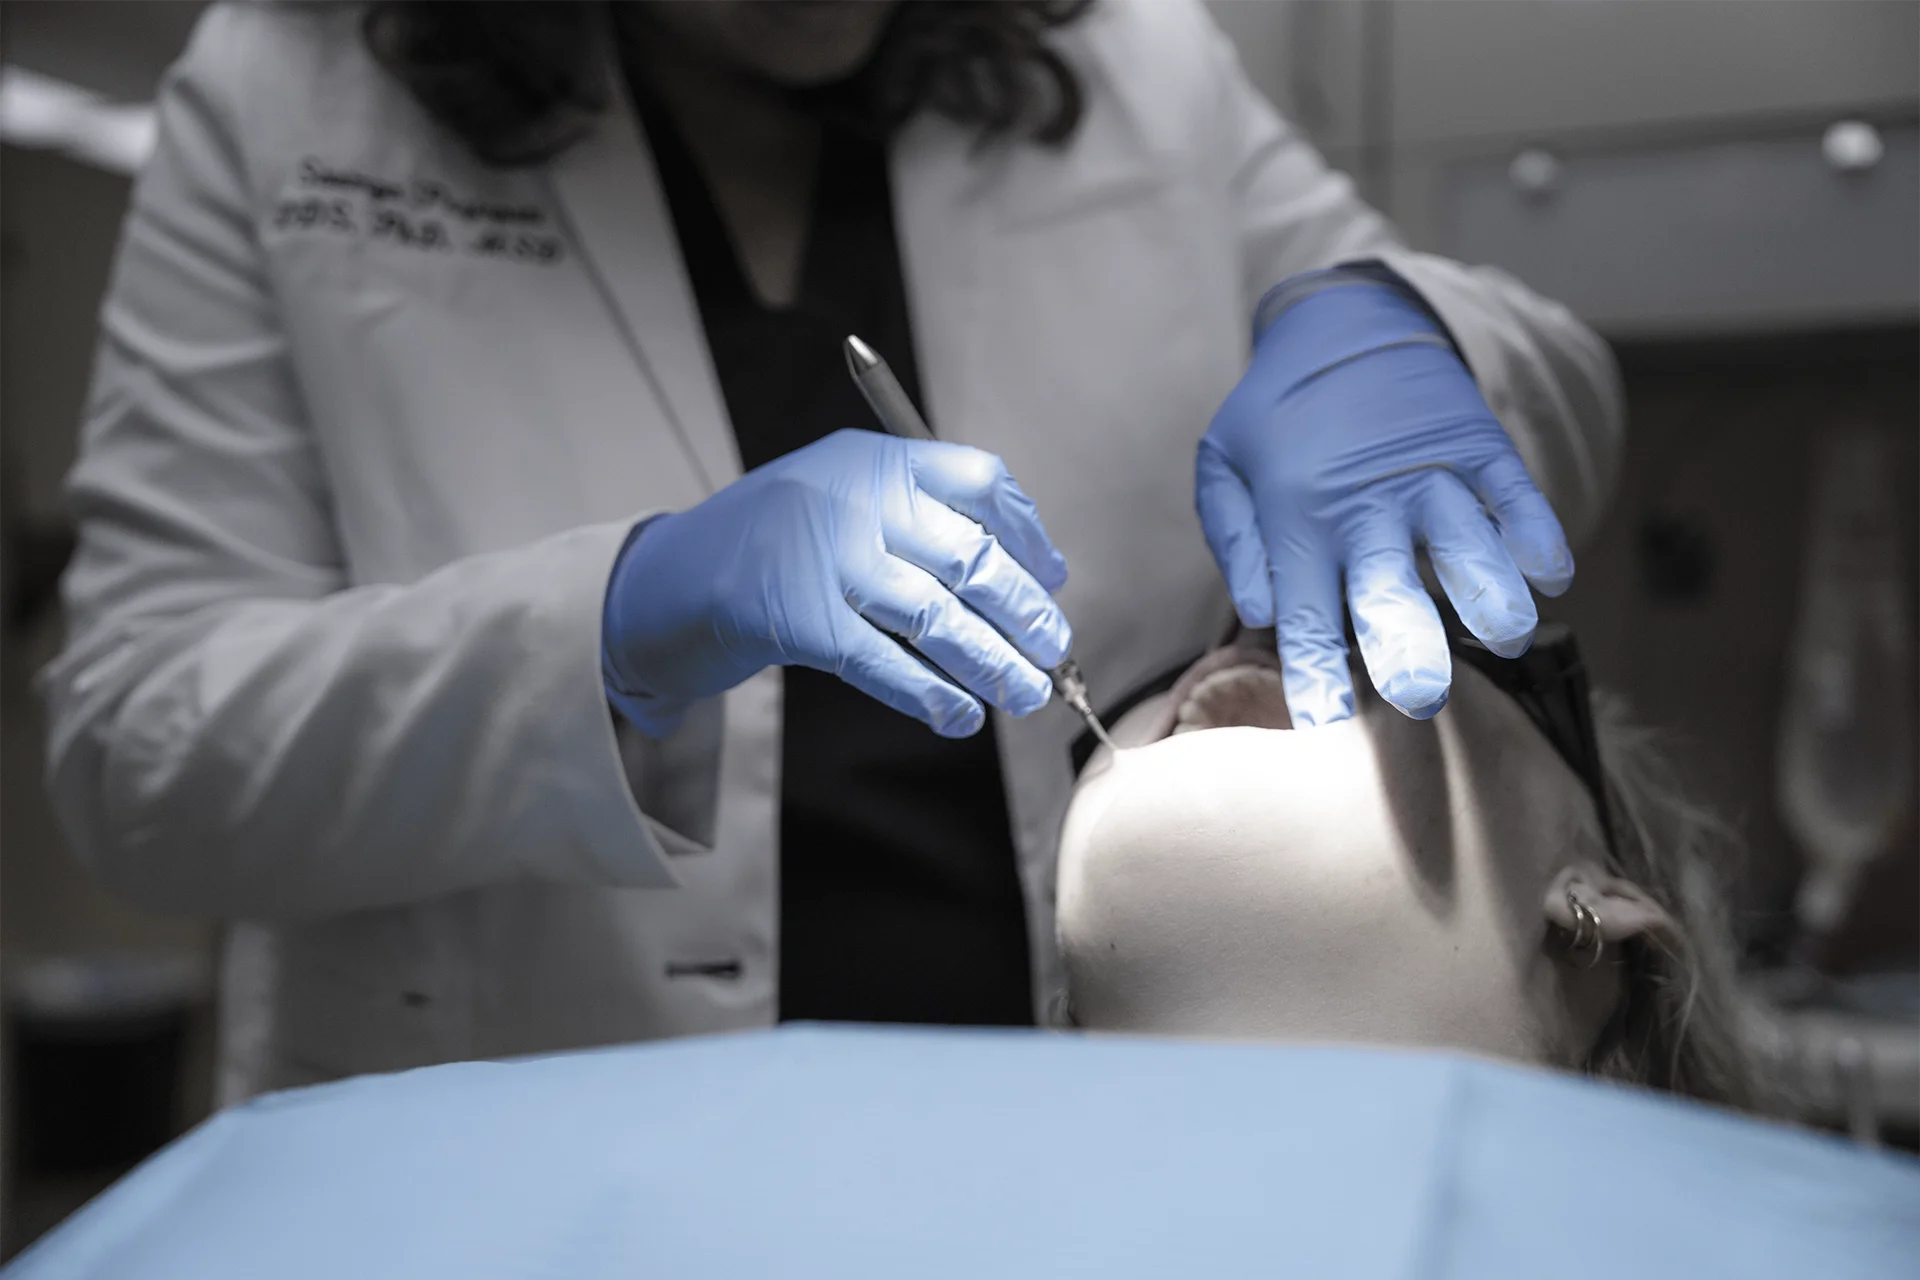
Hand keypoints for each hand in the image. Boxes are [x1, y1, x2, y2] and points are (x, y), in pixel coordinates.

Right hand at [604, 429, 1071, 737]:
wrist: (665, 580)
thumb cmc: (770, 544)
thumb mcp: (840, 499)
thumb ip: (914, 518)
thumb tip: (1022, 573)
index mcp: (871, 458)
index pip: (978, 481)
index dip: (1027, 534)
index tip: (1051, 577)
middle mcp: (852, 498)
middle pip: (970, 556)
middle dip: (1024, 612)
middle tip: (1051, 651)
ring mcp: (824, 559)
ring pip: (938, 616)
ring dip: (993, 662)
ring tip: (1025, 693)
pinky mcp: (797, 620)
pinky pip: (886, 663)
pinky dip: (932, 694)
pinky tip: (960, 715)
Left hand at [1196, 272, 1573, 726]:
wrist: (1345, 320)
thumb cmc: (1278, 414)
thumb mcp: (1223, 463)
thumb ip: (1234, 536)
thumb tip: (1260, 608)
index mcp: (1297, 518)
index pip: (1304, 614)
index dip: (1315, 673)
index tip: (1326, 722)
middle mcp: (1366, 505)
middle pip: (1387, 587)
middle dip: (1404, 644)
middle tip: (1420, 695)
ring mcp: (1429, 474)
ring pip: (1464, 543)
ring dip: (1488, 593)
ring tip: (1507, 637)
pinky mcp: (1478, 446)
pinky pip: (1514, 492)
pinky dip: (1535, 529)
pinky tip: (1550, 573)